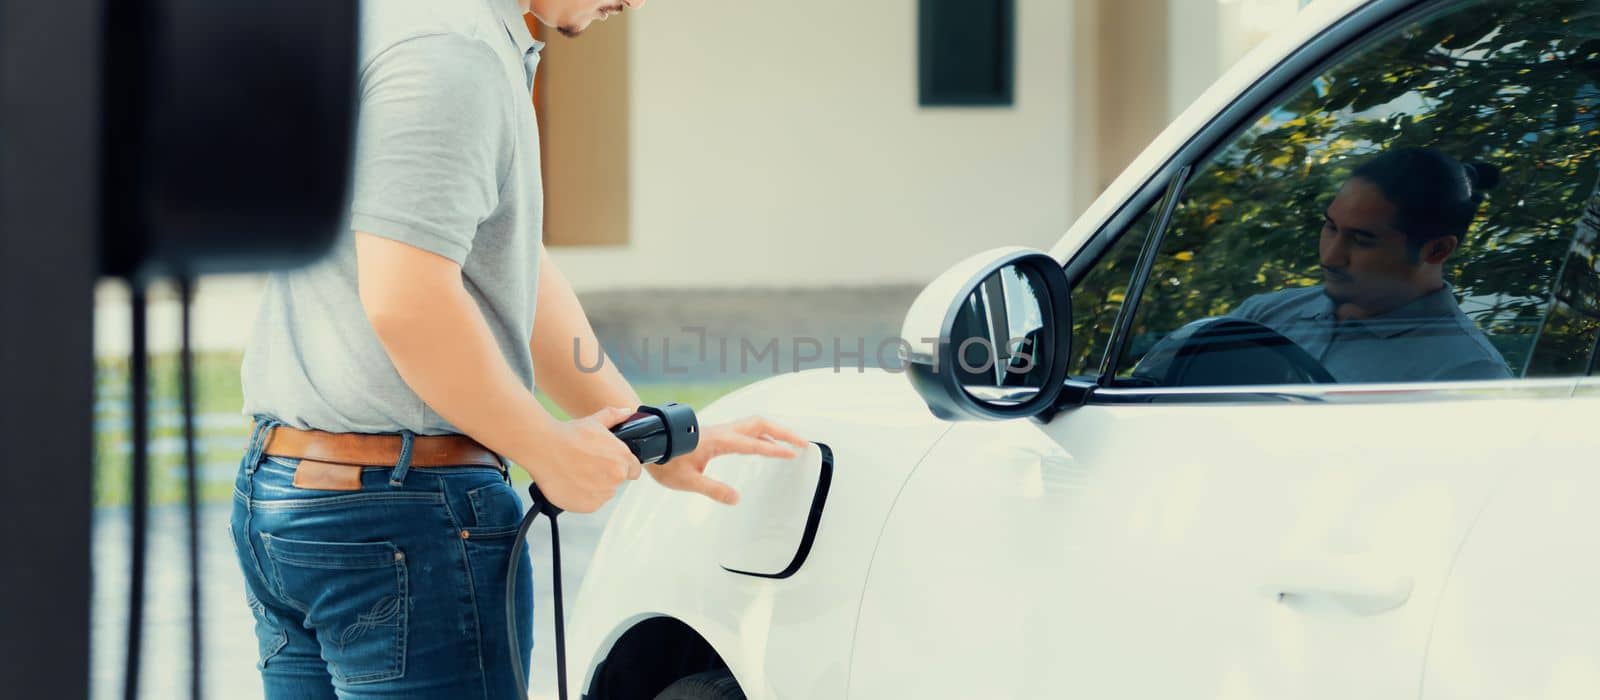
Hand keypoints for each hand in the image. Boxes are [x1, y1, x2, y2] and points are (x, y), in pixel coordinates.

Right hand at [517, 406, 639, 513]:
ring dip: (594, 487)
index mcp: (622, 458)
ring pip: (603, 493)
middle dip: (605, 475)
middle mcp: (616, 478)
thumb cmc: (568, 434)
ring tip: (576, 473)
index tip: (607, 463)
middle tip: (586, 465)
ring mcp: (602, 494)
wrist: (543, 448)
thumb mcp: (594, 420)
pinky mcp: (588, 506)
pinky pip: (590, 503)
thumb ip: (615, 417)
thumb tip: (627, 412)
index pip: (633, 470)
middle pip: (616, 481)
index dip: (622, 466)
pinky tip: (571, 483)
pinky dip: (582, 497)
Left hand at [645, 416, 807, 505]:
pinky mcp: (716, 433)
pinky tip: (763, 444)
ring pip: (754, 424)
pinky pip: (745, 429)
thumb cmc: (665, 459)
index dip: (775, 449)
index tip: (793, 453)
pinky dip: (761, 434)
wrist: (649, 442)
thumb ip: (714, 489)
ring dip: (774, 431)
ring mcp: (720, 431)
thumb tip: (736, 498)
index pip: (755, 444)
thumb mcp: (688, 481)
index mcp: (720, 441)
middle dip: (783, 432)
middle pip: (760, 424)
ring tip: (789, 443)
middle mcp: (723, 432)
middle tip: (801, 443)